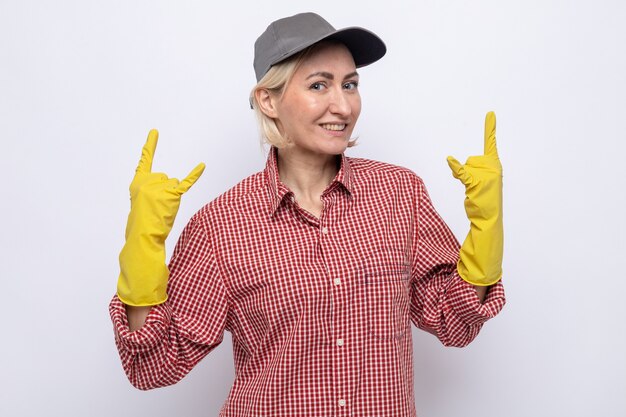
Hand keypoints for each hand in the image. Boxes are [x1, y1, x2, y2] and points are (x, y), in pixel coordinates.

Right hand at [126, 129, 204, 241]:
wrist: (142, 235)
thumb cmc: (142, 222)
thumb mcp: (140, 202)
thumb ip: (151, 190)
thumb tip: (170, 186)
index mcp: (137, 182)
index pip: (145, 160)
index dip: (151, 145)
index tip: (155, 131)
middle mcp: (148, 181)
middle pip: (166, 178)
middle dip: (165, 191)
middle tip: (157, 207)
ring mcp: (159, 187)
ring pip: (175, 184)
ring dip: (173, 196)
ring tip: (163, 209)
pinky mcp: (171, 194)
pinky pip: (186, 183)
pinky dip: (195, 175)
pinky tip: (202, 165)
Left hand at [446, 112, 502, 286]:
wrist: (488, 219)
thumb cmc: (482, 200)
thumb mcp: (478, 181)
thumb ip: (470, 169)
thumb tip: (454, 163)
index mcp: (495, 165)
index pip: (490, 143)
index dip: (490, 128)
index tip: (490, 113)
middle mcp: (493, 167)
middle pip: (469, 160)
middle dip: (467, 172)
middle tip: (476, 187)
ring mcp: (485, 175)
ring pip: (464, 168)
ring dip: (464, 179)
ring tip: (474, 191)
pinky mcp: (476, 182)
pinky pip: (462, 172)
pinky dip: (454, 167)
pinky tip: (449, 160)